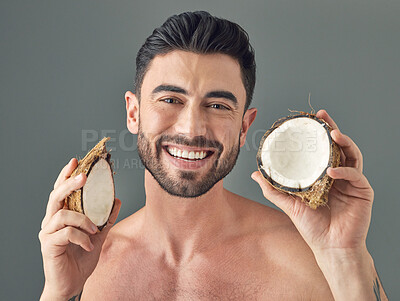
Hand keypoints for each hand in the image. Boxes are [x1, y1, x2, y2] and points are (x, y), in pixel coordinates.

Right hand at [38, 158, 120, 300]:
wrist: (73, 284)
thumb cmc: (82, 258)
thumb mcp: (99, 235)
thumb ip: (106, 218)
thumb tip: (117, 199)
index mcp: (61, 215)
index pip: (61, 191)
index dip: (66, 175)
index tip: (76, 161)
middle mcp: (51, 221)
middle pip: (55, 196)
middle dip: (69, 183)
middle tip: (83, 176)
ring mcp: (48, 233)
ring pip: (62, 214)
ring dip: (83, 220)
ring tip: (95, 230)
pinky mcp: (48, 246)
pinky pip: (66, 233)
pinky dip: (81, 237)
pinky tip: (90, 245)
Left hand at [251, 109, 373, 253]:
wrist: (329, 247)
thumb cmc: (312, 227)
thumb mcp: (289, 204)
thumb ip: (273, 189)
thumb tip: (255, 174)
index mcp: (323, 175)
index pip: (322, 149)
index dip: (317, 134)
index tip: (310, 119)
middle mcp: (339, 175)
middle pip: (338, 146)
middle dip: (332, 128)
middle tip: (323, 117)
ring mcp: (352, 181)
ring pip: (352, 154)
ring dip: (344, 142)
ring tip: (333, 134)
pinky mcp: (363, 191)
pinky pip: (355, 175)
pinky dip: (344, 171)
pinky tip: (332, 171)